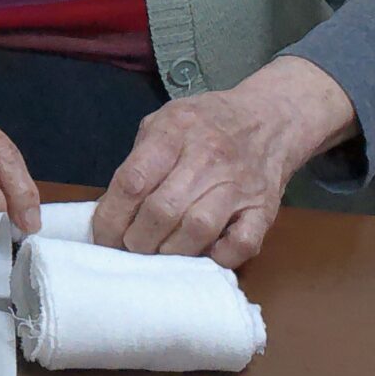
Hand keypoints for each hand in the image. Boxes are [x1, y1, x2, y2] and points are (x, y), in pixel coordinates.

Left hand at [91, 57, 357, 265]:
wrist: (272, 117)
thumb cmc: (207, 122)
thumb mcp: (165, 120)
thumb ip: (139, 157)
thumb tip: (111, 207)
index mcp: (176, 130)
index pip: (134, 181)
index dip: (111, 217)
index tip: (102, 238)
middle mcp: (208, 157)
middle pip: (162, 210)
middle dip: (137, 239)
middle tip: (130, 248)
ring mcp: (239, 184)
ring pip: (197, 229)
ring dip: (170, 251)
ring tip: (158, 254)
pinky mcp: (265, 208)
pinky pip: (241, 244)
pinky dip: (218, 258)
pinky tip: (202, 255)